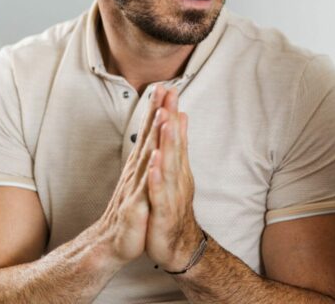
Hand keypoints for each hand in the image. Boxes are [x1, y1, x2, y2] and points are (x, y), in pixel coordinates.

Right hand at [93, 84, 165, 266]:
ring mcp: (134, 189)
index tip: (165, 86)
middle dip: (156, 113)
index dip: (156, 110)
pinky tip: (155, 158)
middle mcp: (135, 173)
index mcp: (140, 168)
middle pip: (147, 138)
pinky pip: (143, 190)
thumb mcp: (143, 184)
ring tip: (162, 114)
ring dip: (153, 136)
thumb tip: (155, 140)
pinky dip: (149, 174)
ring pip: (145, 159)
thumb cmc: (130, 213)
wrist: (111, 245)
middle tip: (164, 88)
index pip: (149, 134)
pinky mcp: (134, 209)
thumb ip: (149, 160)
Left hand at [145, 87, 203, 272]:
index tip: (168, 86)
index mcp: (176, 167)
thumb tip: (181, 118)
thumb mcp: (176, 175)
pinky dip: (157, 178)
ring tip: (165, 120)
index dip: (170, 111)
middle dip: (170, 118)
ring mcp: (171, 194)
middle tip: (170, 93)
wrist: (180, 247)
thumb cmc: (174, 209)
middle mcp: (176, 177)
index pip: (173, 135)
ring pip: (169, 165)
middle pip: (174, 144)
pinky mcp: (163, 213)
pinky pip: (160, 194)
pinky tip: (154, 163)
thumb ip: (179, 147)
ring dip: (168, 142)